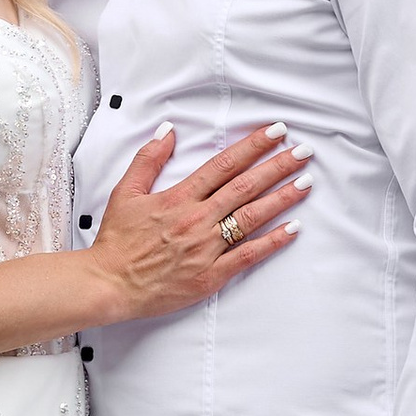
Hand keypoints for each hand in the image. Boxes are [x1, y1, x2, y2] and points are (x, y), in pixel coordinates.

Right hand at [83, 125, 307, 328]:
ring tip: (305, 183)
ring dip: (282, 198)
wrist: (110, 284)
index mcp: (179, 197)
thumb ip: (148, 159)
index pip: (224, 164)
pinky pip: (247, 255)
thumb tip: (168, 131)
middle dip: (278, 166)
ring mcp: (206, 248)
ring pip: (252, 217)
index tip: (275, 132)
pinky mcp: (210, 275)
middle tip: (304, 152)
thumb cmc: (117, 242)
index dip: (252, 146)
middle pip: (246, 186)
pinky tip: (292, 229)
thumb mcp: (126, 192)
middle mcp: (197, 219)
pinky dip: (272, 242)